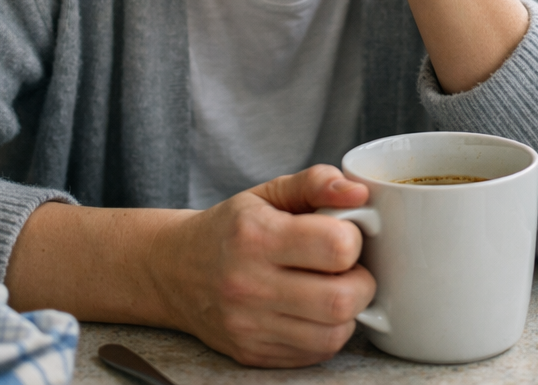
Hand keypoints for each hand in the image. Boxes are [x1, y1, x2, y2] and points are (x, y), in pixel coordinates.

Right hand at [152, 165, 374, 367]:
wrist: (176, 270)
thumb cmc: (231, 227)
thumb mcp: (269, 192)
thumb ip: (316, 183)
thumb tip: (359, 192)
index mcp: (257, 236)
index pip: (336, 247)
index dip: (354, 239)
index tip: (345, 235)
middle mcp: (250, 285)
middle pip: (341, 300)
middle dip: (361, 282)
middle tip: (349, 269)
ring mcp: (250, 326)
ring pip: (333, 335)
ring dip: (348, 312)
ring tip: (333, 288)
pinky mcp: (253, 355)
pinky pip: (315, 354)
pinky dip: (327, 333)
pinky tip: (314, 311)